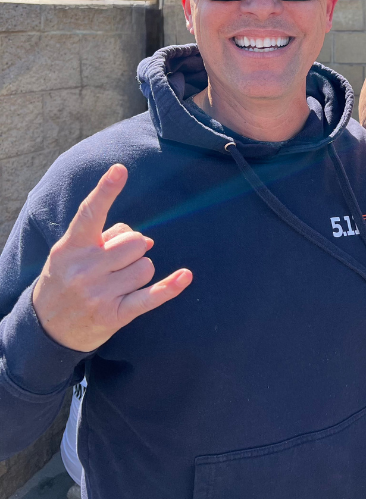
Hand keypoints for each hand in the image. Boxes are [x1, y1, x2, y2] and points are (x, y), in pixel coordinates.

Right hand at [32, 164, 191, 351]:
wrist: (46, 329)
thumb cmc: (66, 279)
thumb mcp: (73, 252)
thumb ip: (106, 238)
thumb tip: (147, 241)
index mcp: (71, 246)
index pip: (90, 213)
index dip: (106, 190)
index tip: (120, 169)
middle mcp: (84, 269)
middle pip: (135, 242)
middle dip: (132, 249)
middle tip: (114, 264)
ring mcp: (98, 294)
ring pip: (145, 266)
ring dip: (138, 271)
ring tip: (117, 283)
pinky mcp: (114, 316)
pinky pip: (150, 296)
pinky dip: (170, 287)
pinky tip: (185, 276)